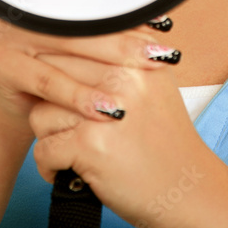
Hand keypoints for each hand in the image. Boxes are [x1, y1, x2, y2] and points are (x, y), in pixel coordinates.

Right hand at [0, 11, 176, 134]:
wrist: (21, 112)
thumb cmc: (60, 72)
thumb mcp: (82, 47)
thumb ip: (108, 27)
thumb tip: (161, 14)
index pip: (92, 1)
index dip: (128, 13)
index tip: (161, 25)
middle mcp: (19, 5)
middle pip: (81, 22)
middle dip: (126, 38)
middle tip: (160, 52)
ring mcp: (5, 33)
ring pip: (68, 48)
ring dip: (110, 65)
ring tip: (143, 78)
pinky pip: (48, 81)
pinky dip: (81, 96)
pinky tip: (108, 109)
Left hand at [28, 53, 221, 226]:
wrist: (186, 189)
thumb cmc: (165, 140)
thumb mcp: (154, 84)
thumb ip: (124, 56)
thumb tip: (74, 38)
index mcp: (135, 58)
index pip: (73, 44)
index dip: (55, 67)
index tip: (55, 84)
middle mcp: (121, 78)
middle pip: (51, 76)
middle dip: (48, 102)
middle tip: (60, 121)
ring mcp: (104, 111)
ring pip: (41, 113)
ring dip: (47, 136)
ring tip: (67, 147)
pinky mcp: (89, 145)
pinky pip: (43, 149)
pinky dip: (49, 166)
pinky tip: (65, 170)